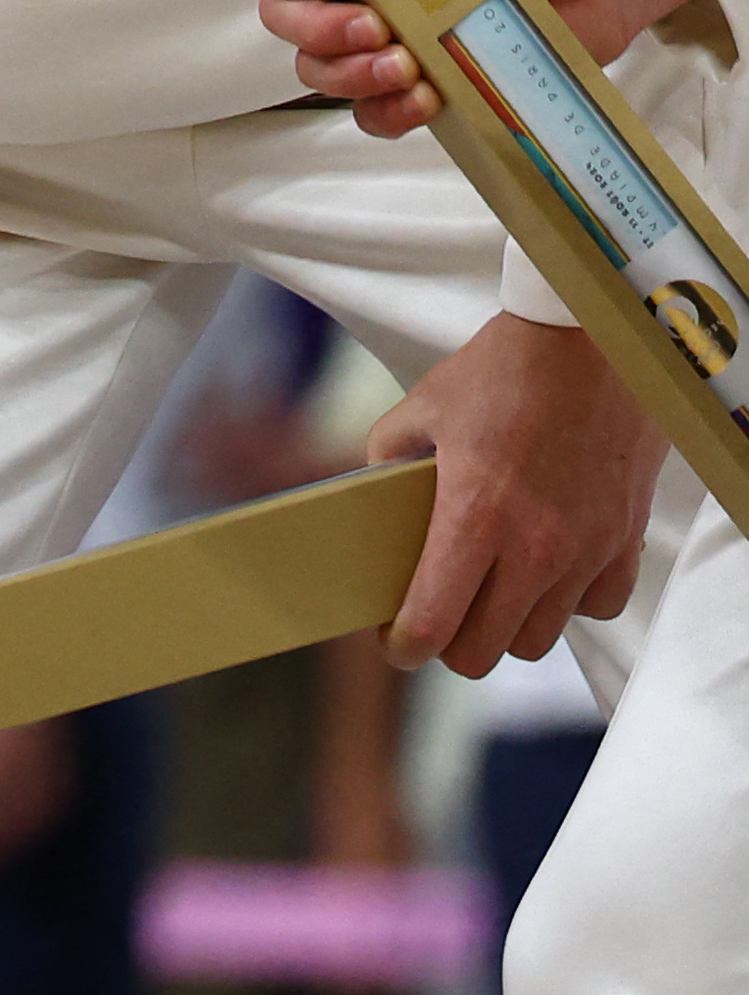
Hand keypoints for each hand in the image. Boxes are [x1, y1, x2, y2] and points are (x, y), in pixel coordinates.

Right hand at [234, 0, 709, 132]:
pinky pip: (372, 113)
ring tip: (404, 65)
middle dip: (313, 26)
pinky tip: (424, 97)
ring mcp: (382, 36)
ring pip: (317, 67)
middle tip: (370, 25)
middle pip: (282, 13)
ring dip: (347, 72)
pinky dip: (387, 112)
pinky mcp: (417, 82)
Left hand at [372, 314, 662, 673]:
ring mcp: (586, 551)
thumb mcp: (421, 410)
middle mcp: (534, 548)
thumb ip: (386, 460)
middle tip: (434, 619)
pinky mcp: (625, 542)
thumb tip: (369, 500)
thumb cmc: (503, 372)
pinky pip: (596, 607)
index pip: (433, 624)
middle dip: (449, 646)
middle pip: (485, 651)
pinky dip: (568, 603)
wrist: (594, 343)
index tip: (394, 644)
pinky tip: (546, 571)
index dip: (404, 647)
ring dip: (507, 628)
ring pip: (539, 639)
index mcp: (474, 518)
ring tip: (487, 596)